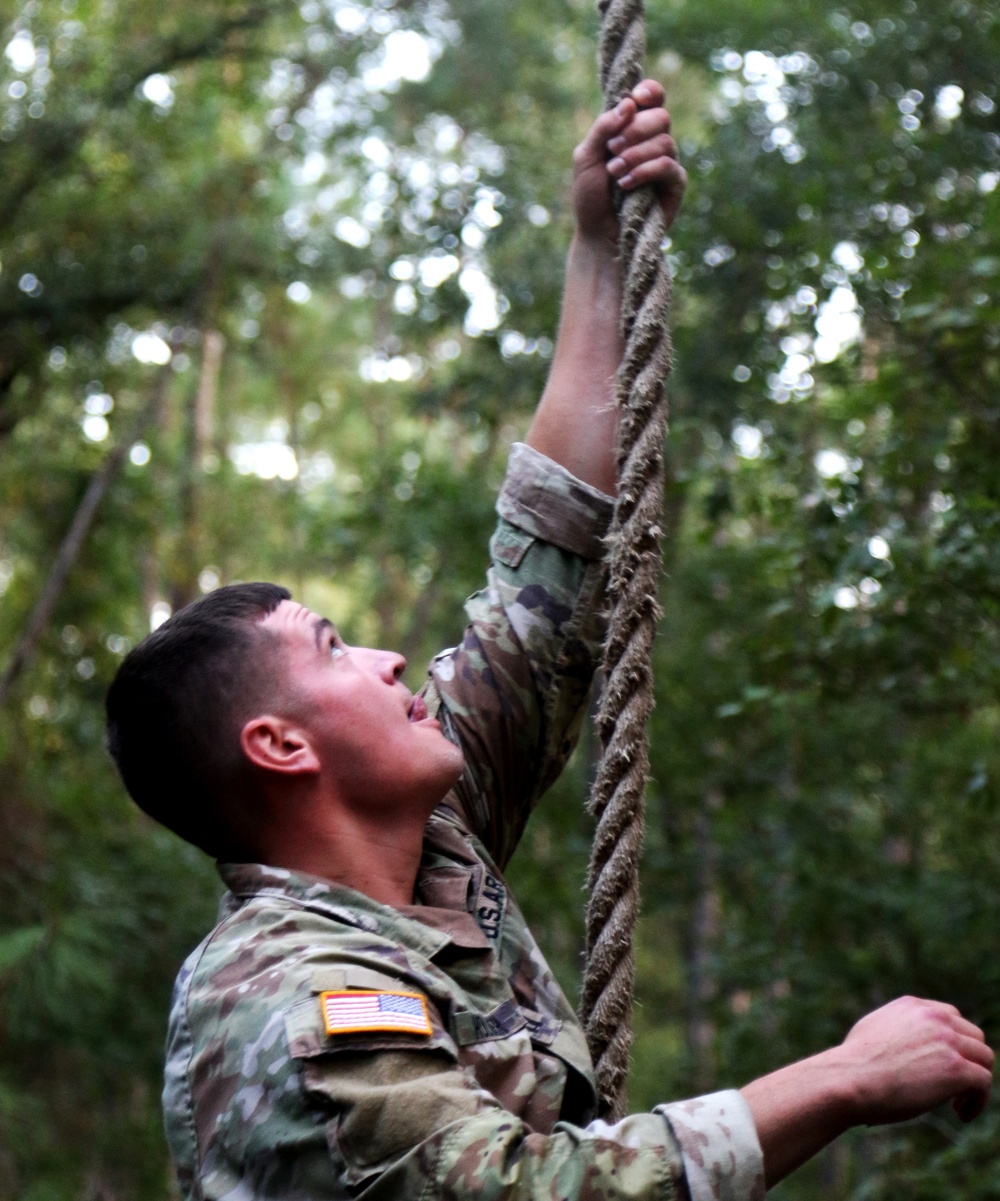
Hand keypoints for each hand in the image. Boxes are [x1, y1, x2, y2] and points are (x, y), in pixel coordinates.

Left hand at [571, 79, 686, 245]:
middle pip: (661, 116)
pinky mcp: (674, 185)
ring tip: (615, 173)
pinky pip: (668, 165)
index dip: (649, 92)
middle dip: (636, 129)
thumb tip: (628, 104)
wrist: (598, 235)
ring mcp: (665, 163)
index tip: (635, 98)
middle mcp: (652, 142)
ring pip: (665, 140)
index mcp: (632, 129)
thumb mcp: (585, 158)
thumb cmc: (590, 198)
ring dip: (636, 154)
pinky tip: (626, 184)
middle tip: (614, 149)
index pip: (652, 99)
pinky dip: (646, 170)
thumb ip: (602, 128)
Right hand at [836, 995, 993, 1123]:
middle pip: (974, 1036)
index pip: (951, 1017)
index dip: (953, 1043)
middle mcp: (933, 1018)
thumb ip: (895, 1030)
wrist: (850, 1078)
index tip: (943, 1065)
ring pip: (984, 1058)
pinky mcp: (957, 1069)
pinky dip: (977, 1100)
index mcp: (912, 1006)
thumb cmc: (853, 1064)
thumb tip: (899, 1046)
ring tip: (956, 1104)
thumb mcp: (872, 1031)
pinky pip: (984, 1082)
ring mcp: (947, 1042)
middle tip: (952, 1087)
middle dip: (968, 1061)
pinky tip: (960, 1114)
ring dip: (975, 1081)